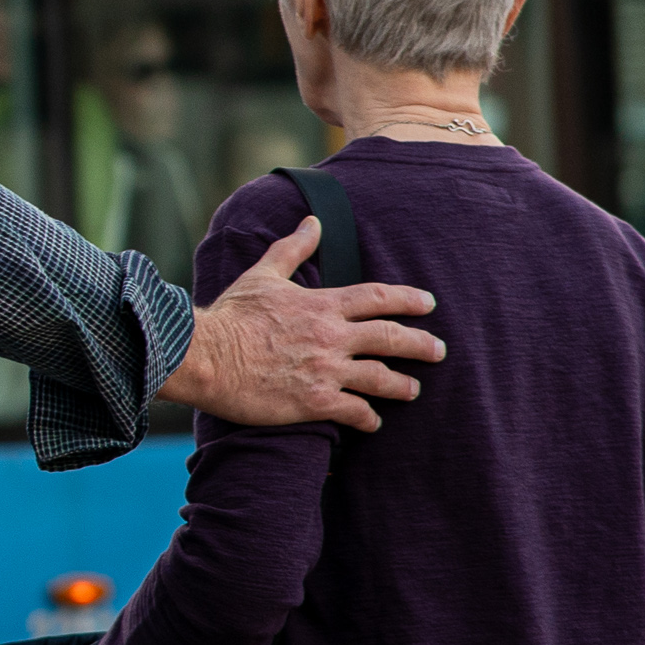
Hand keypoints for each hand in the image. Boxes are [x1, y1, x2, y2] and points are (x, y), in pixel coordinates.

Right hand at [157, 218, 443, 431]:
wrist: (206, 356)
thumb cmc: (231, 316)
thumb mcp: (262, 275)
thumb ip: (292, 249)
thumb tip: (313, 222)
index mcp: (322, 305)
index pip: (377, 298)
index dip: (407, 300)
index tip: (427, 304)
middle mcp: (331, 337)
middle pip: (392, 338)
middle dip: (421, 344)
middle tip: (438, 351)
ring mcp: (326, 370)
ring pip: (381, 378)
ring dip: (402, 385)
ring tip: (412, 390)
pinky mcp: (314, 402)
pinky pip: (356, 412)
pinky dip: (369, 418)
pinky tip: (373, 422)